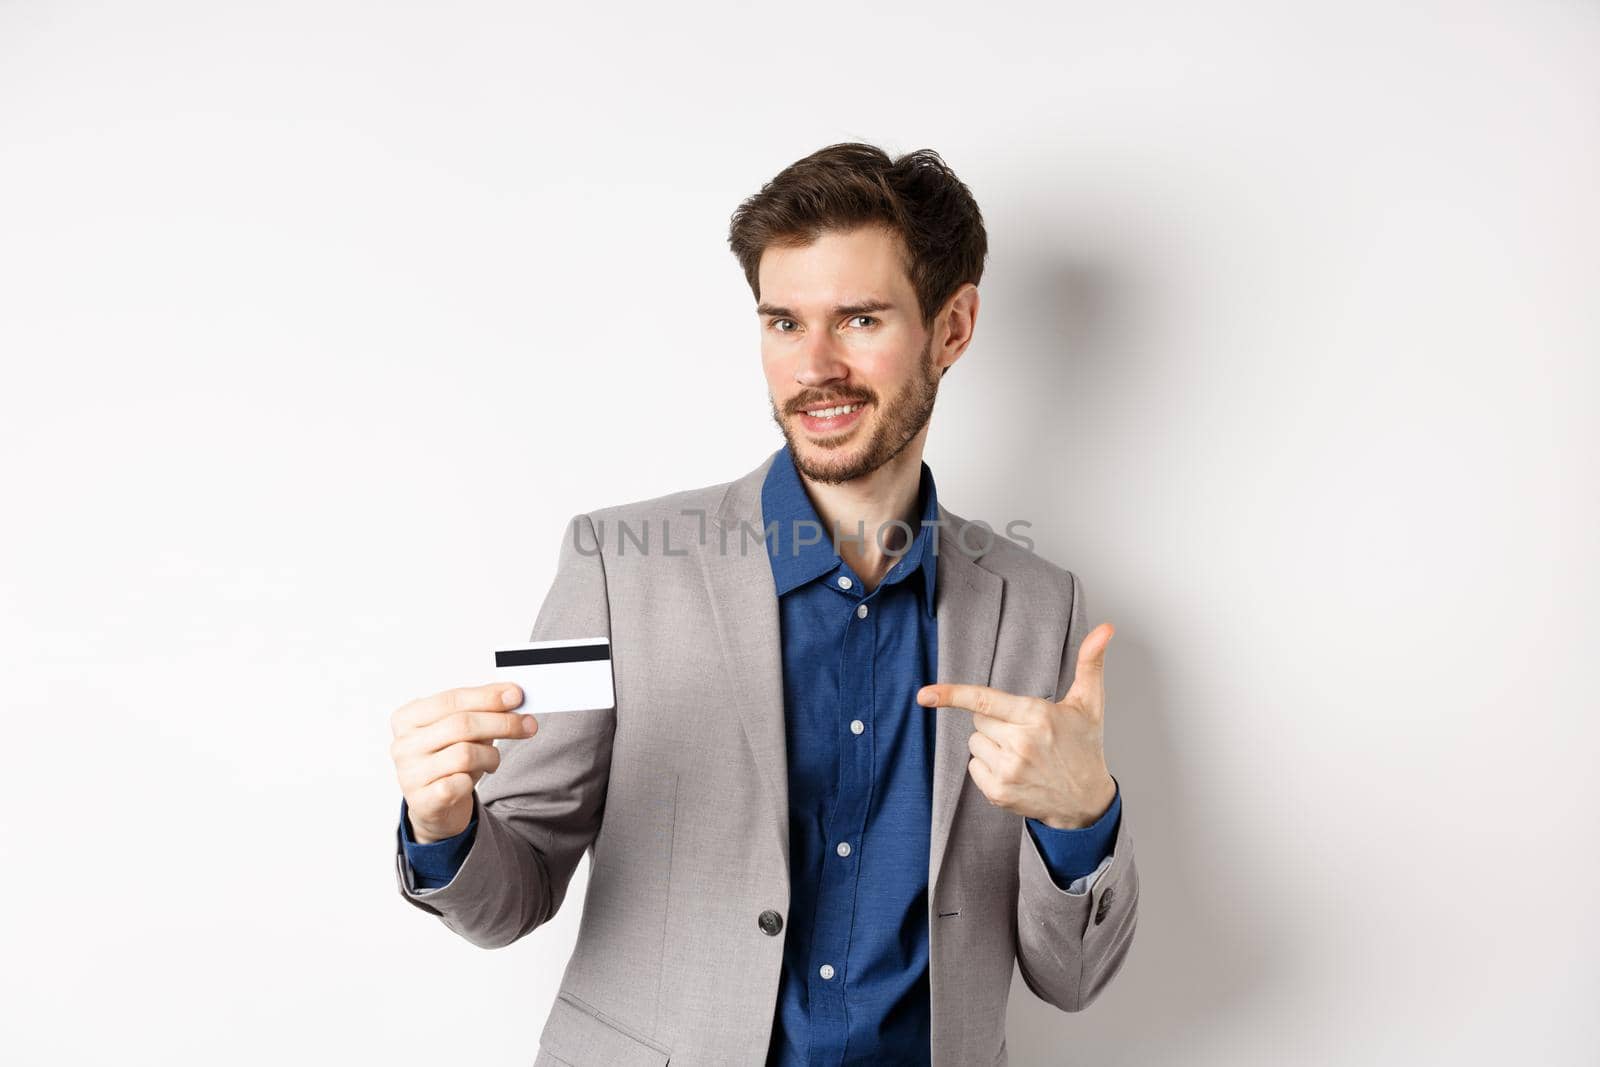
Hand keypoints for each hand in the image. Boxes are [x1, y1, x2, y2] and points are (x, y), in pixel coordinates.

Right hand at [389, 683, 537, 842]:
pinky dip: (474, 780)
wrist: (434, 805)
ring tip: (493, 760)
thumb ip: (481, 709)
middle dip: (501, 723)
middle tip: (528, 724)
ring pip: (465, 754)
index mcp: (407, 718)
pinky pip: (460, 784)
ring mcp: (409, 773)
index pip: (452, 699)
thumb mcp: (460, 730)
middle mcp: (403, 744)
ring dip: (491, 755)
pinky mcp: (422, 800)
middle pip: (461, 725)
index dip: (487, 697)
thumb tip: (512, 695)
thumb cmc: (447, 759)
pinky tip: (473, 779)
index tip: (517, 695)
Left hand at [917, 622, 1117, 828]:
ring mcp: (1009, 771)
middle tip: (1025, 732)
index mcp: (1037, 716)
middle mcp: (1021, 744)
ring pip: (974, 743)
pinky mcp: (998, 793)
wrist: (1086, 802)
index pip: (984, 700)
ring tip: (1022, 753)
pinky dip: (987, 768)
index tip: (924, 694)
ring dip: (991, 745)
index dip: (952, 694)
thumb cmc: (1085, 745)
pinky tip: (1014, 771)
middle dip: (996, 721)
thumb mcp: (1089, 703)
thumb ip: (1091, 663)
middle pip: (978, 719)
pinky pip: (973, 767)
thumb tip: (1105, 628)